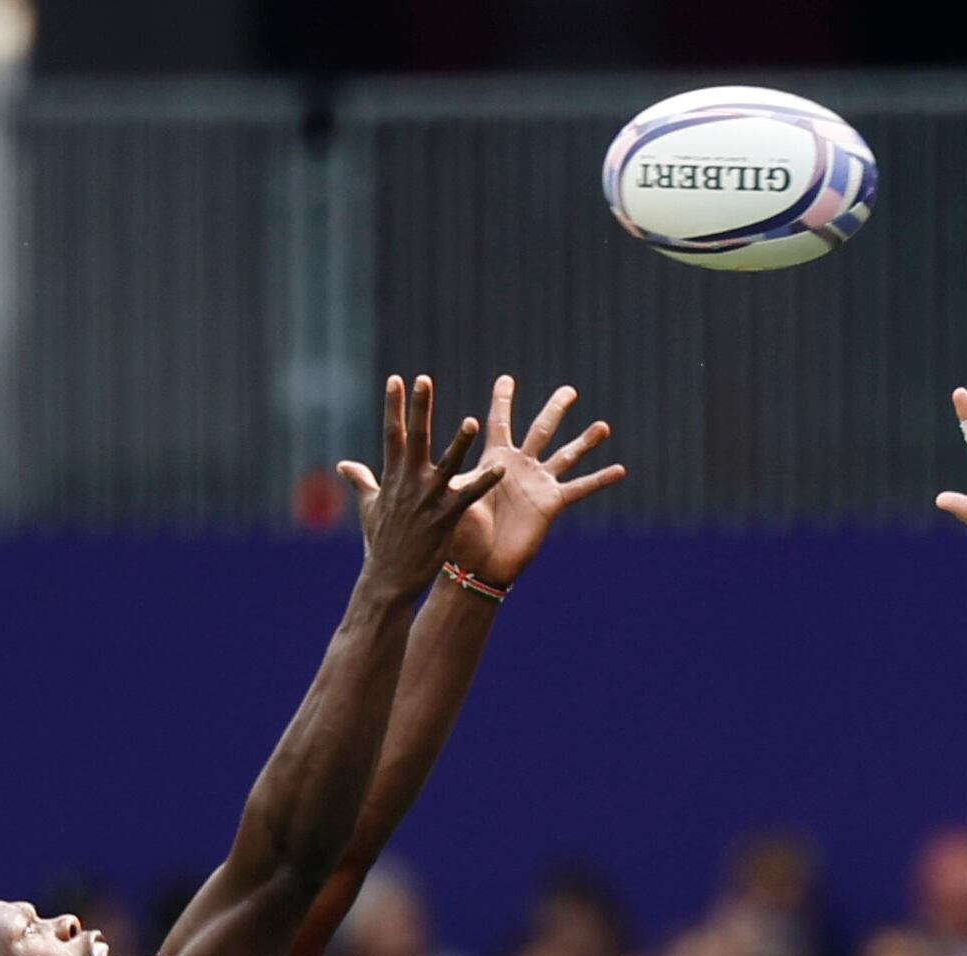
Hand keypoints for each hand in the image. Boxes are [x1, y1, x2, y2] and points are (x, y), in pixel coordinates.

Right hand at [342, 374, 502, 595]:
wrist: (389, 577)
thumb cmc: (380, 542)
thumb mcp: (368, 508)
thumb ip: (361, 481)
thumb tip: (344, 465)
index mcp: (392, 477)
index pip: (391, 433)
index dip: (394, 405)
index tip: (397, 379)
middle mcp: (409, 483)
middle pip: (415, 438)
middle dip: (419, 408)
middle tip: (425, 380)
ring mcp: (427, 500)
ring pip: (447, 465)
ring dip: (460, 443)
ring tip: (473, 421)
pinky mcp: (445, 518)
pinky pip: (469, 496)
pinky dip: (484, 482)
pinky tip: (500, 468)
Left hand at [370, 376, 624, 588]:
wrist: (474, 568)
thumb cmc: (455, 535)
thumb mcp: (435, 494)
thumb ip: (403, 473)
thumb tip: (346, 464)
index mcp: (493, 461)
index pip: (498, 421)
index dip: (502, 399)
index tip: (506, 377)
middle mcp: (519, 468)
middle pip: (540, 429)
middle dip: (554, 408)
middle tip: (569, 388)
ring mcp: (538, 485)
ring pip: (566, 455)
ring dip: (585, 440)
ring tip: (603, 425)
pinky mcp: (550, 504)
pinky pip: (580, 489)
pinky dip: (600, 480)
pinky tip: (621, 469)